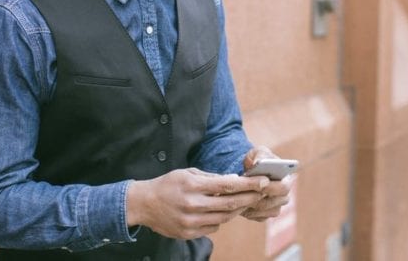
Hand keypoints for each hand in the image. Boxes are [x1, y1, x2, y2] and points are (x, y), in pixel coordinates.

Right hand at [127, 168, 268, 239]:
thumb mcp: (188, 173)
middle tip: (263, 193)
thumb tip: (234, 180)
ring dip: (237, 210)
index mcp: (193, 186)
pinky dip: (221, 220)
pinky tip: (224, 212)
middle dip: (249, 198)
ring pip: (223, 218)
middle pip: (229, 204)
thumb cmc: (168, 184)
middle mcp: (192, 205)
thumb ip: (211, 177)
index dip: (248, 184)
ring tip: (247, 202)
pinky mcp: (188, 234)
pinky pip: (212, 228)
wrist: (144, 204)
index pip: (227, 185)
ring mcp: (190, 222)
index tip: (263, 181)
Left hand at [241, 146, 295, 221]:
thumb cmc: (256, 159)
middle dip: (260, 196)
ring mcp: (276, 207)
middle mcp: (284, 195)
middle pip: (276, 201)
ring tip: (239, 197)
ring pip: (265, 210)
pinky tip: (239, 203)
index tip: (260, 183)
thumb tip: (257, 162)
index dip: (272, 186)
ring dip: (252, 204)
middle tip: (246, 192)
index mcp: (286, 179)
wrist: (248, 172)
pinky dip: (249, 211)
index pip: (284, 186)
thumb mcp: (257, 153)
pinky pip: (258, 216)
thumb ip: (258, 155)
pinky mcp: (265, 215)